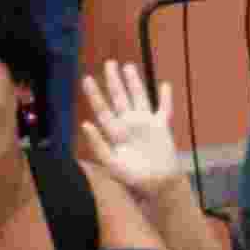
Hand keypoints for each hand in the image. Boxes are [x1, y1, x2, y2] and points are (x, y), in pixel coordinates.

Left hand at [81, 62, 178, 196]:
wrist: (158, 185)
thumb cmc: (134, 178)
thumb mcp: (112, 163)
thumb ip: (98, 144)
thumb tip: (85, 124)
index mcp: (115, 133)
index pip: (103, 110)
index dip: (95, 95)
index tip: (87, 79)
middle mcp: (129, 125)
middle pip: (120, 98)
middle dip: (114, 81)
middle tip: (109, 63)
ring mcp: (145, 124)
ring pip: (139, 98)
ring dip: (134, 83)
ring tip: (128, 67)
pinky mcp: (161, 127)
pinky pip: (163, 109)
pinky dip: (165, 97)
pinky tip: (164, 85)